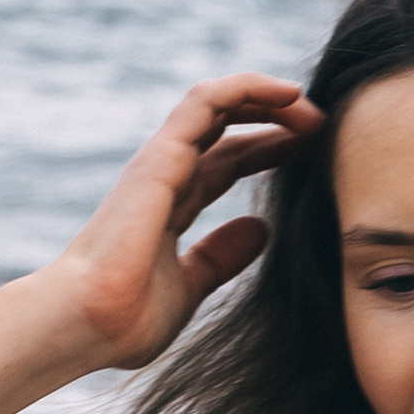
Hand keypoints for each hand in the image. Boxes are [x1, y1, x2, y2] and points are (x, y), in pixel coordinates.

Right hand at [0, 74, 322, 413]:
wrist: (86, 324)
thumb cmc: (126, 319)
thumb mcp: (191, 286)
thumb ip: (221, 257)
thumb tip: (259, 229)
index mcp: (174, 203)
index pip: (230, 159)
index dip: (273, 149)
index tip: (318, 154)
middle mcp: (168, 175)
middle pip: (230, 129)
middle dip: (279, 122)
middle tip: (326, 129)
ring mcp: (163, 162)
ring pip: (219, 104)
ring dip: (268, 98)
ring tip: (312, 109)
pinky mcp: (161, 156)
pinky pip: (206, 102)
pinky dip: (247, 88)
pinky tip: (288, 93)